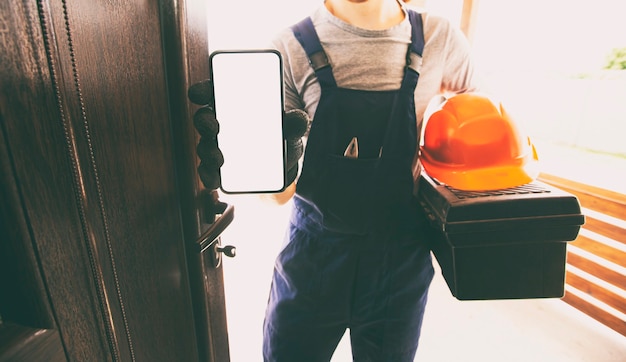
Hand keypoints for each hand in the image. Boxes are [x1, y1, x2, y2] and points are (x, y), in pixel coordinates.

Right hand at [187, 80, 308, 189]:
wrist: (282, 166)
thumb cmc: (281, 137)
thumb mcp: (290, 128)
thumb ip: (295, 123)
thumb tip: (300, 120)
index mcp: (233, 105)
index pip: (213, 93)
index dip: (202, 91)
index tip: (198, 94)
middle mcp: (220, 124)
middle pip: (204, 118)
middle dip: (204, 121)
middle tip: (213, 127)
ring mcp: (218, 147)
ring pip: (204, 145)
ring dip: (207, 151)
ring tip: (218, 158)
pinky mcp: (219, 169)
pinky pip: (208, 171)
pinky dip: (209, 175)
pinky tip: (215, 179)